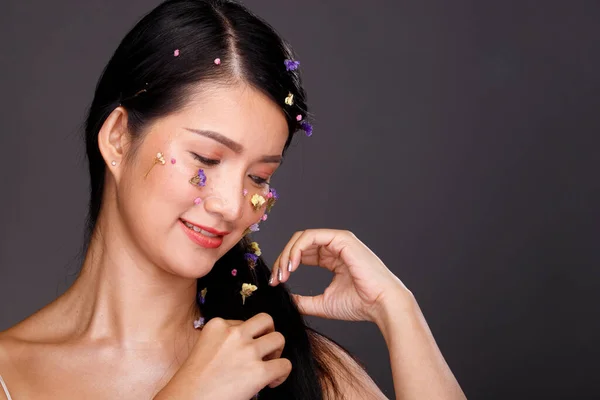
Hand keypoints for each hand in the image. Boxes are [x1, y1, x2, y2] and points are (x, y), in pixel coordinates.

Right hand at [154, 313, 289, 399]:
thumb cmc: (192, 382)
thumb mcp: (204, 348)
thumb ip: (224, 341)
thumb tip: (245, 347)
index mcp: (217, 325)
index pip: (244, 321)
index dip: (247, 337)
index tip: (242, 352)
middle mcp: (234, 333)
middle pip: (266, 320)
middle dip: (269, 333)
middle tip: (265, 349)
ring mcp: (248, 351)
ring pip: (279, 338)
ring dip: (277, 352)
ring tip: (269, 365)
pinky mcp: (259, 372)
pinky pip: (285, 365)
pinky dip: (282, 373)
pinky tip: (271, 382)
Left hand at [271, 229, 409, 322]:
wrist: (381, 305)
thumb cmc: (360, 304)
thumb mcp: (323, 303)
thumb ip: (304, 300)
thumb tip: (285, 300)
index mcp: (332, 258)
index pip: (302, 254)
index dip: (285, 266)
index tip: (276, 283)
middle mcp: (335, 246)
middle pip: (299, 244)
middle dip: (282, 260)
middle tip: (275, 279)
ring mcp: (338, 240)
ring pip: (302, 238)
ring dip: (288, 255)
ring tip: (282, 274)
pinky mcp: (341, 239)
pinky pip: (311, 237)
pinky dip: (297, 249)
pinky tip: (292, 266)